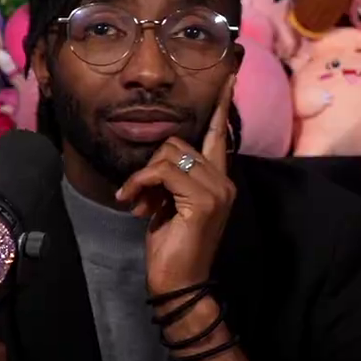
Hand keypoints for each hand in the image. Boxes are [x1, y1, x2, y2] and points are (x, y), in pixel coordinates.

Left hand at [116, 74, 238, 293]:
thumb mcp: (169, 206)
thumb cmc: (172, 248)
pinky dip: (139, 185)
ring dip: (142, 178)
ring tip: (137, 204)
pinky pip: (162, 172)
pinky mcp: (203, 200)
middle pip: (179, 143)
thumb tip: (157, 162)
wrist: (179, 283)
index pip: (220, 135)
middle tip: (138, 196)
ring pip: (169, 154)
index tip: (229, 77)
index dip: (222, 106)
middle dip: (150, 166)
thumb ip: (172, 180)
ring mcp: (217, 190)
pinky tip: (132, 205)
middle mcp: (224, 181)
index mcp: (219, 181)